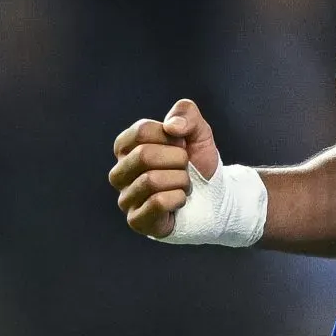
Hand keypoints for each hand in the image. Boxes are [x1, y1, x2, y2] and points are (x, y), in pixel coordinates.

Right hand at [108, 99, 222, 237]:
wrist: (215, 198)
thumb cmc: (198, 164)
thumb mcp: (197, 132)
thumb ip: (186, 114)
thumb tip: (172, 127)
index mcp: (126, 147)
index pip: (141, 131)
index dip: (171, 137)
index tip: (182, 146)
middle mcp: (119, 173)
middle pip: (143, 155)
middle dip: (177, 160)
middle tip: (185, 169)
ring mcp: (126, 198)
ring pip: (151, 180)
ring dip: (180, 181)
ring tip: (184, 185)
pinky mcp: (137, 220)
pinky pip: (156, 203)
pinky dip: (177, 199)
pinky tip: (180, 201)